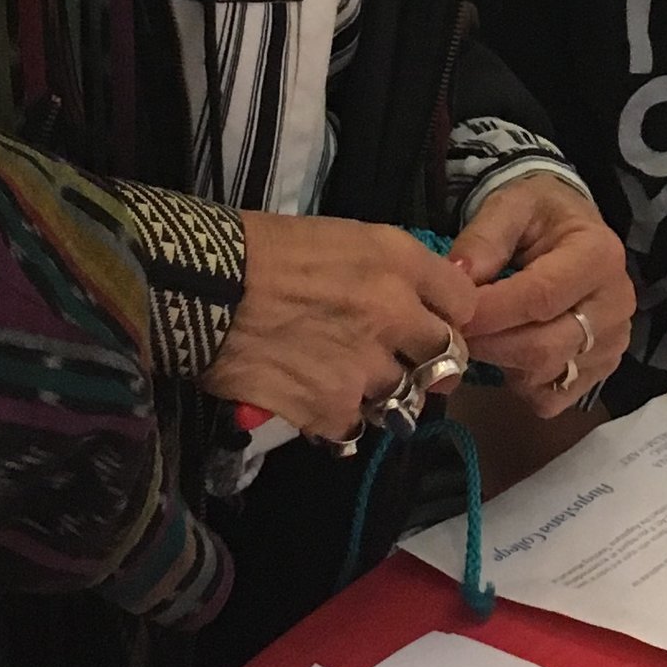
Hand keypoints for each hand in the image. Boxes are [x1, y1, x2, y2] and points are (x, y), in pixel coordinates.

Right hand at [204, 215, 477, 445]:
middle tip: (404, 364)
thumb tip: (418, 300)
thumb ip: (391, 270)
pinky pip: (357, 429)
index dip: (449, 316)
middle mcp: (396, 315)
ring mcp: (368, 369)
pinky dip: (339, 421)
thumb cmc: (261, 249)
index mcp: (398, 262)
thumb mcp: (340, 237)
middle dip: (430, 364)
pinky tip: (314, 400)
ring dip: (382, 394)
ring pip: (405, 398)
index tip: (429, 322)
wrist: (202, 287)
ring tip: (345, 381)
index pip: (464, 303)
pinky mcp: (333, 410)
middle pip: (451, 358)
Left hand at [451, 173, 632, 415]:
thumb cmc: (540, 215)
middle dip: (490, 344)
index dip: (492, 312)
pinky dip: (522, 385)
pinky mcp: (602, 369)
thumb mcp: (510, 205)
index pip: (540, 296)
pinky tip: (510, 356)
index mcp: (599, 255)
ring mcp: (613, 342)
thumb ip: (485, 238)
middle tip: (453, 333)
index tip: (453, 314)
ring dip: (502, 363)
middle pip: (544, 346)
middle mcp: (616, 303)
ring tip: (481, 336)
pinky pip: (553, 398)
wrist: (573, 229)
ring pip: (546, 375)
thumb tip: (459, 277)